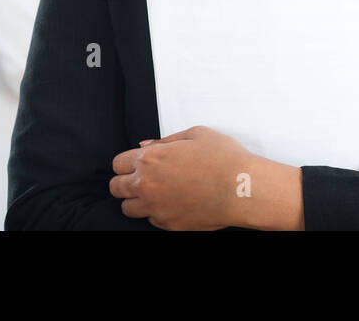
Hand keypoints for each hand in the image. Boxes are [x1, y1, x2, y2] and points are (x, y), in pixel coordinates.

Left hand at [110, 126, 256, 230]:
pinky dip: (156, 212)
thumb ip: (165, 140)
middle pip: (116, 188)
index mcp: (150, 159)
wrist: (242, 187)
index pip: (118, 164)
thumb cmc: (224, 157)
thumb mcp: (196, 134)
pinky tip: (173, 202)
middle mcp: (147, 185)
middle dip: (124, 182)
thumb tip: (145, 146)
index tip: (135, 164)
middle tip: (140, 179)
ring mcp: (156, 208)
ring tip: (154, 193)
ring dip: (136, 200)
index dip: (126, 163)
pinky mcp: (168, 224)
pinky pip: (150, 220)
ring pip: (128, 208)